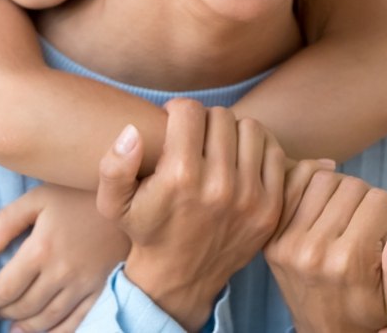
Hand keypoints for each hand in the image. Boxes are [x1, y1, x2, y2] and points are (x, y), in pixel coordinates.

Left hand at [0, 183, 128, 331]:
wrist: (128, 197)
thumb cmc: (79, 193)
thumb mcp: (40, 196)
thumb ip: (7, 221)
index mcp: (41, 249)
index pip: (6, 288)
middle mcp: (60, 273)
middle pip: (24, 307)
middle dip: (5, 312)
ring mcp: (83, 286)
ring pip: (46, 320)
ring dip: (26, 327)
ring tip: (15, 326)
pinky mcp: (101, 291)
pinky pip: (75, 323)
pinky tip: (46, 332)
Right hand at [96, 99, 286, 331]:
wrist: (181, 276)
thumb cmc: (146, 229)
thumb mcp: (114, 203)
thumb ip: (113, 165)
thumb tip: (132, 131)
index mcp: (181, 176)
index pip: (190, 111)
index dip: (178, 110)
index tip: (173, 122)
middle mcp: (218, 185)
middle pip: (221, 116)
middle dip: (204, 120)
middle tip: (196, 136)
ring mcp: (250, 197)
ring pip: (250, 128)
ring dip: (233, 131)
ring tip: (218, 144)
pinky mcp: (270, 207)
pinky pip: (273, 153)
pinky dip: (259, 148)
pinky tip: (241, 157)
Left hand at [263, 168, 386, 331]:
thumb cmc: (368, 314)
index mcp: (348, 263)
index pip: (379, 202)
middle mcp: (315, 249)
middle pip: (351, 187)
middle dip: (369, 196)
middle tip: (374, 213)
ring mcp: (289, 241)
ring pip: (323, 180)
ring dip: (342, 186)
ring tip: (351, 205)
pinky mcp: (273, 236)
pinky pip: (293, 186)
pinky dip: (311, 178)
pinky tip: (327, 190)